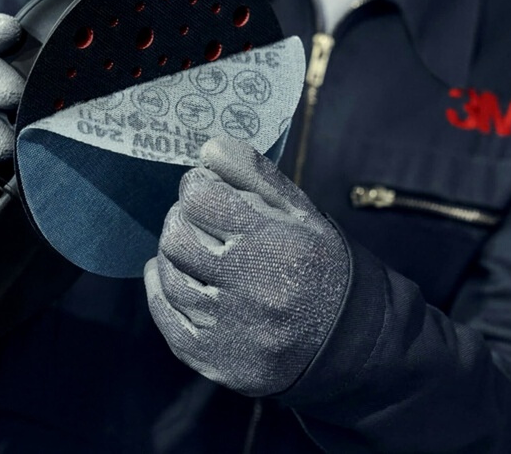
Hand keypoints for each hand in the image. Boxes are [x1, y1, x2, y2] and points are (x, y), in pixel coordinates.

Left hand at [144, 137, 350, 396]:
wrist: (350, 344)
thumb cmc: (322, 268)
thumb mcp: (303, 215)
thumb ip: (256, 177)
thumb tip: (208, 149)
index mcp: (278, 246)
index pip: (201, 199)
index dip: (197, 185)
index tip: (205, 187)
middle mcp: (254, 290)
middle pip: (178, 237)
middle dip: (181, 218)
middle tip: (196, 217)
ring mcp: (233, 331)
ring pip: (170, 275)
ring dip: (172, 253)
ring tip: (191, 247)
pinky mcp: (218, 362)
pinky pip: (167, 317)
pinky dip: (160, 288)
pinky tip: (168, 273)